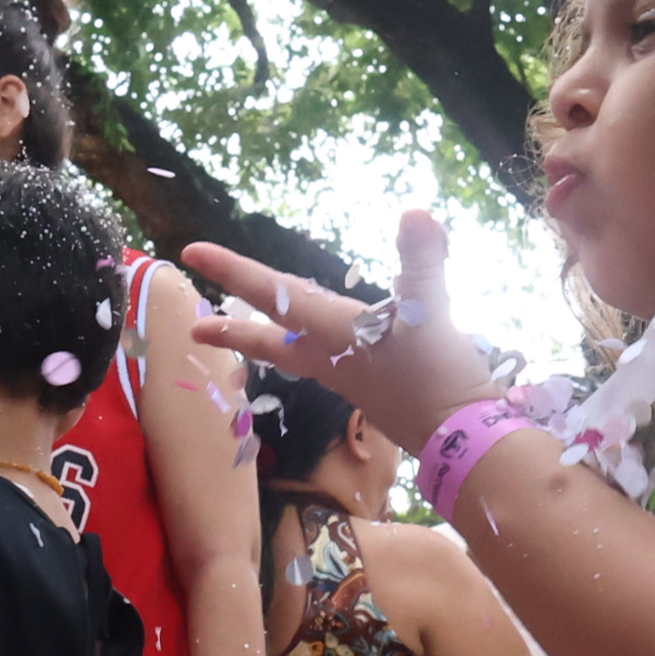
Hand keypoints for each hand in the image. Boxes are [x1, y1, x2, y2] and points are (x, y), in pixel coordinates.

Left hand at [181, 208, 501, 449]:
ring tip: (243, 333)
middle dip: (233, 328)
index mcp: (335, 331)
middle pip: (271, 337)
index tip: (191, 253)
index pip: (275, 293)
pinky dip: (310, 348)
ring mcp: (349, 377)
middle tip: (194, 327)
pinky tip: (321, 344)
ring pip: (294, 352)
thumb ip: (422, 262)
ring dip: (265, 340)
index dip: (234, 269)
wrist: (462, 442)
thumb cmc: (441, 378)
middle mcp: (332, 356)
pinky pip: (325, 361)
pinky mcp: (371, 389)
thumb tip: (417, 212)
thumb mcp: (433, 313)